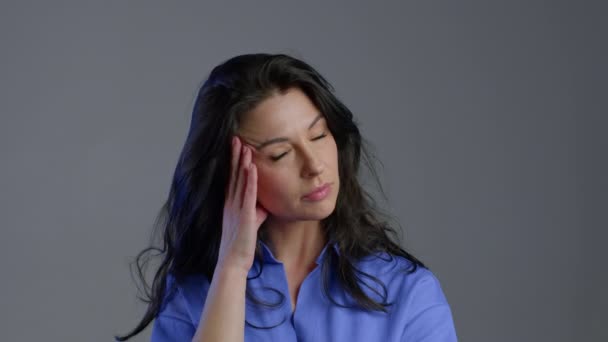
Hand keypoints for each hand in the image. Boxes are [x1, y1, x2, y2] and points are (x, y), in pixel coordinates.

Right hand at [217, 136, 267, 273]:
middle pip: (233, 175)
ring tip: (244, 146)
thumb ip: (256, 210)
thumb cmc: (242, 244)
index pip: (232, 178)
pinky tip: (251, 167)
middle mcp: (231, 203)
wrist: (233, 262)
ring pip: (239, 181)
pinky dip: (250, 180)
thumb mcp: (251, 222)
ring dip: (242, 163)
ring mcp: (236, 208)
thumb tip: (265, 203)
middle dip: (235, 156)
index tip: (236, 147)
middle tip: (236, 138)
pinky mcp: (244, 216)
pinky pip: (247, 194)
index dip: (233, 162)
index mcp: (231, 204)